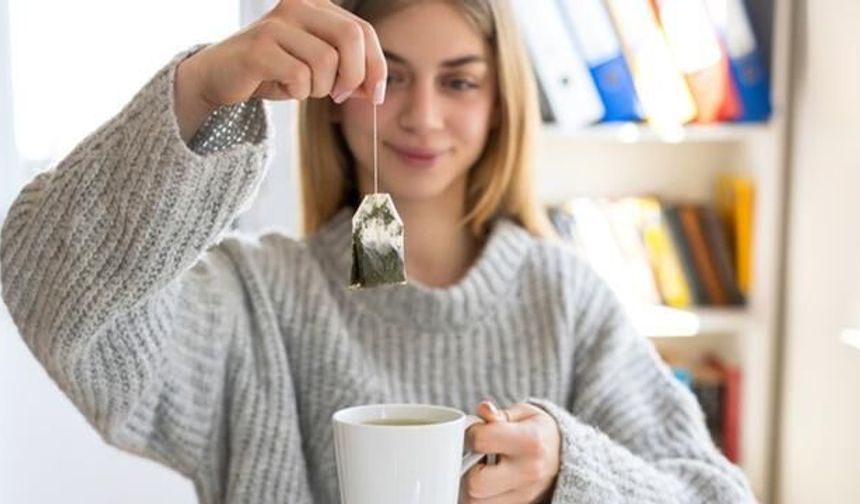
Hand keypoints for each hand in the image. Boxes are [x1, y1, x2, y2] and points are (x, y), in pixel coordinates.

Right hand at [174, 0, 386, 139]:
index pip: (364, 30)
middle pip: (351, 37)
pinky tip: (283, 88)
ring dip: (320, 87)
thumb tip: (375, 91)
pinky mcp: (259, 48)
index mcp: (317, 4)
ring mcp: (276, 24)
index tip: (374, 95)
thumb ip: (348, 71)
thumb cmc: (275, 71)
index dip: (376, 66)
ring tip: (301, 88)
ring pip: (326, 62)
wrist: (221, 76)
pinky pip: (299, 77)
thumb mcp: (318, 68)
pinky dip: (297, 92)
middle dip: (354, 75)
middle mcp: (297, 5)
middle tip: (339, 95)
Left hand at [461, 402, 560, 503]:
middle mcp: (528, 472)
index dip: (470, 433)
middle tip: (473, 456)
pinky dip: (479, 495)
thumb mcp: (524, 413)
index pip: (481, 440)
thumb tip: (483, 410)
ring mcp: (524, 494)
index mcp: (530, 441)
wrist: (564, 457)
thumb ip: (500, 415)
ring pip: (475, 501)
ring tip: (480, 468)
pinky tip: (486, 480)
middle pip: (475, 483)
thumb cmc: (539, 431)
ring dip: (469, 484)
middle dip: (466, 467)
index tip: (475, 432)